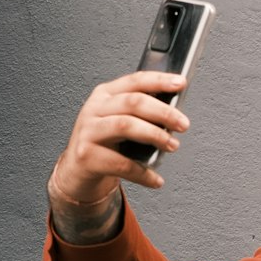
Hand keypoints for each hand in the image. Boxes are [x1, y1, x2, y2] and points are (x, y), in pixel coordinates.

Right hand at [51, 70, 189, 204]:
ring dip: (155, 135)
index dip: (159, 81)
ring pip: (126, 125)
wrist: (77, 168)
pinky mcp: (87, 155)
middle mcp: (94, 109)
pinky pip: (121, 164)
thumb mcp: (118, 120)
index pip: (135, 81)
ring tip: (172, 145)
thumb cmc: (105, 143)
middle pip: (133, 102)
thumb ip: (141, 114)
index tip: (180, 84)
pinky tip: (156, 179)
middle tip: (183, 124)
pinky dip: (143, 173)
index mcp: (105, 94)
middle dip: (163, 112)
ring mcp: (88, 131)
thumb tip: (175, 115)